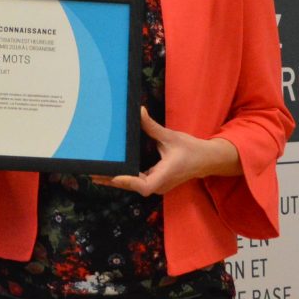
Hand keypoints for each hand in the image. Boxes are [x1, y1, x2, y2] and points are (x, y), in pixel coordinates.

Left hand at [93, 108, 240, 196]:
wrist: (206, 160)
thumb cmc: (191, 149)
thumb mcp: (171, 136)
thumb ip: (152, 127)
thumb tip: (139, 111)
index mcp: (164, 175)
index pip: (143, 185)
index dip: (127, 181)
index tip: (113, 176)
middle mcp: (159, 184)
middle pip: (132, 186)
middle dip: (113, 179)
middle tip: (92, 172)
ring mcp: (158, 185)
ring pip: (134, 185)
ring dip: (116, 179)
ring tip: (96, 173)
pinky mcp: (157, 182)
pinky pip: (138, 182)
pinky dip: (125, 177)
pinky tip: (111, 172)